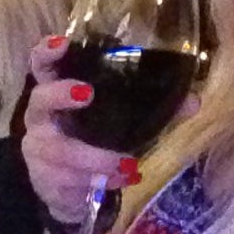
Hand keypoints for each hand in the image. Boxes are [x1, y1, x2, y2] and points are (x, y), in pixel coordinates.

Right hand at [23, 35, 199, 223]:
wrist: (69, 189)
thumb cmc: (93, 138)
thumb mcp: (118, 118)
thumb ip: (153, 106)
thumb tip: (193, 101)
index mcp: (56, 91)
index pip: (42, 64)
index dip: (48, 52)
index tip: (63, 43)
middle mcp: (41, 118)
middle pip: (40, 100)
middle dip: (61, 94)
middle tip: (88, 93)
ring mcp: (40, 151)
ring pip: (62, 151)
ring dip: (96, 157)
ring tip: (129, 162)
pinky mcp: (46, 182)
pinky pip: (71, 182)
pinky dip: (101, 181)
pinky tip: (124, 179)